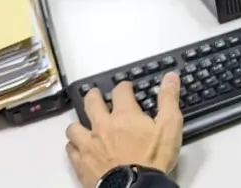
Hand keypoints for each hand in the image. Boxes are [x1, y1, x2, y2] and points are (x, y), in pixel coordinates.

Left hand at [65, 72, 183, 187]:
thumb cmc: (152, 158)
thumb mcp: (169, 126)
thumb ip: (169, 99)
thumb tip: (170, 76)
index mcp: (124, 115)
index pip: (120, 91)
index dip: (124, 86)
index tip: (127, 87)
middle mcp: (103, 126)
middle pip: (91, 103)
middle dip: (94, 95)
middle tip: (96, 94)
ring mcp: (89, 145)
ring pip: (74, 127)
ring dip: (79, 123)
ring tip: (84, 124)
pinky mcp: (81, 163)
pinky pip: (70, 150)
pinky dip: (73, 146)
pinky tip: (78, 147)